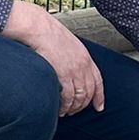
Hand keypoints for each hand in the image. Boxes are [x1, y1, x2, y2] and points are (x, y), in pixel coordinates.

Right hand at [3, 0, 104, 116]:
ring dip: (73, 108)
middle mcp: (83, 66)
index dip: (99, 96)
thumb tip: (68, 65)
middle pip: (89, 92)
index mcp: (85, 57)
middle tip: (74, 111)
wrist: (38, 27)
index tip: (99, 107)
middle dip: (83, 105)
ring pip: (79, 97)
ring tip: (65, 112)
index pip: (97, 81)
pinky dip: (64, 105)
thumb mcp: (67, 43)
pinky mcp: (63, 75)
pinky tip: (59, 108)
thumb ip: (71, 55)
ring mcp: (74, 71)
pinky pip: (67, 97)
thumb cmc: (47, 32)